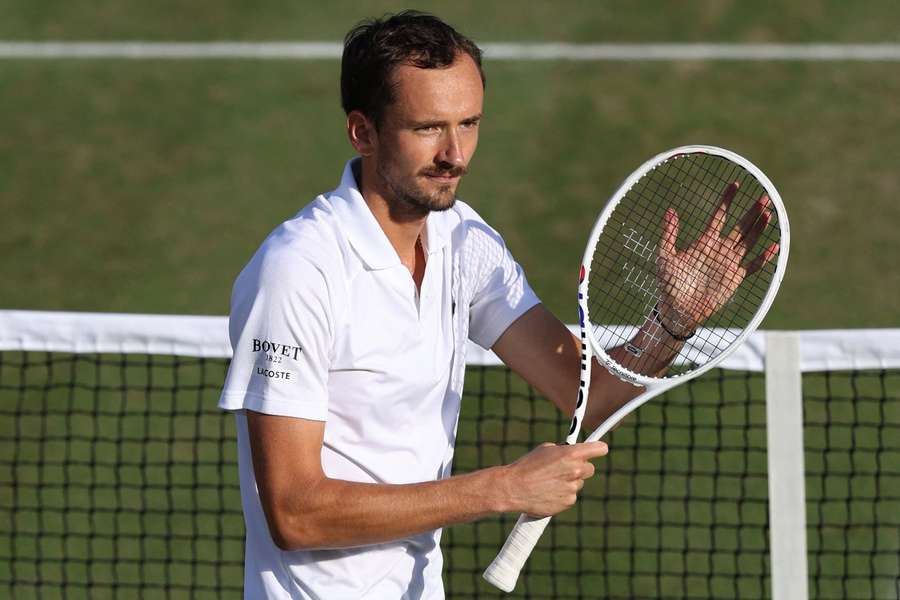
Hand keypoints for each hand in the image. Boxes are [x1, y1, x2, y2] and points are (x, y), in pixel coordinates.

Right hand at [500, 441, 607, 516]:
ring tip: (549, 482)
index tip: (598, 449)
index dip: (598, 449)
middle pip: (590, 469)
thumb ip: (563, 451)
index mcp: (572, 454)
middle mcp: (576, 471)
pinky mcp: (568, 502)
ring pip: (578, 483)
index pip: (599, 449)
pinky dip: (563, 494)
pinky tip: (548, 492)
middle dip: (580, 467)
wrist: (514, 488)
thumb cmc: (527, 466)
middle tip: (565, 468)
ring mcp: (573, 488)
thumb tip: (571, 453)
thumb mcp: (545, 450)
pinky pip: (571, 496)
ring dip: (569, 482)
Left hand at [655, 182, 778, 336]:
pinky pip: (753, 266)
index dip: (727, 200)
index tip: (735, 184)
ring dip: (759, 228)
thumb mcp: (665, 256)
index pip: (719, 216)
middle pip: (740, 226)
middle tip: (763, 197)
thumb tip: (671, 209)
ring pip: (749, 241)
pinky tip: (773, 246)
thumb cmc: (668, 283)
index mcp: (704, 242)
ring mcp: (729, 263)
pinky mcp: (735, 278)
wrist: (677, 309)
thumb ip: (669, 234)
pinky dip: (763, 257)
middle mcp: (719, 250)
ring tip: (769, 213)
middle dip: (751, 212)